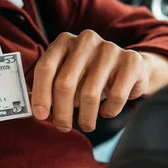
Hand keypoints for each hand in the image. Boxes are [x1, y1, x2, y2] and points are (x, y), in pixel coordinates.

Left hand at [31, 30, 167, 132]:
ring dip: (85, 117)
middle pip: (65, 83)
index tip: (40, 115)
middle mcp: (85, 40)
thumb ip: (48, 88)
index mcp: (64, 41)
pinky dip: (109, 110)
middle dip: (62, 111)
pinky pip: (116, 96)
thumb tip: (36, 111)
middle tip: (63, 127)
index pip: (46, 68)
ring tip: (85, 125)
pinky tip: (105, 112)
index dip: (40, 94)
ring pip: (89, 93)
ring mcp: (109, 49)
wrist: (129, 67)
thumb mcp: (66, 76)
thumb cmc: (88, 75)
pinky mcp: (131, 61)